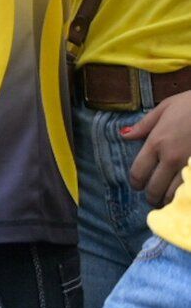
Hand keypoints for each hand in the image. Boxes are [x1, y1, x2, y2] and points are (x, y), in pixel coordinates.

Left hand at [125, 92, 190, 207]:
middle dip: (151, 197)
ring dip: (168, 200)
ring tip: (167, 199)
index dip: (136, 183)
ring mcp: (189, 166)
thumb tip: (124, 135)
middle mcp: (171, 158)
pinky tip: (184, 194)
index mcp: (157, 143)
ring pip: (174, 195)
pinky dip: (185, 195)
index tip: (138, 185)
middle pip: (154, 188)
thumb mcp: (165, 108)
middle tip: (152, 198)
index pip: (138, 172)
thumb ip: (144, 126)